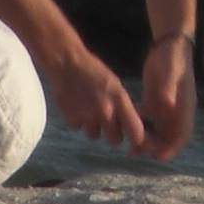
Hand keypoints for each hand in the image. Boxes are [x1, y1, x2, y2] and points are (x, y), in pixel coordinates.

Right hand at [39, 36, 147, 152]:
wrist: (67, 63)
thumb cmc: (94, 73)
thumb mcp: (115, 86)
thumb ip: (123, 107)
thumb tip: (131, 127)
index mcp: (120, 100)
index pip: (136, 132)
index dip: (136, 139)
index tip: (134, 139)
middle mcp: (106, 111)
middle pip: (115, 140)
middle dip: (112, 134)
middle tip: (107, 123)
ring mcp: (88, 116)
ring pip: (94, 135)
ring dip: (92, 127)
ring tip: (88, 108)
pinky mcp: (72, 119)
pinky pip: (78, 128)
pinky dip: (77, 121)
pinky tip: (75, 105)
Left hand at [137, 37, 196, 160]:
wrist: (168, 45)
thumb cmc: (173, 58)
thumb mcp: (171, 72)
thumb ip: (169, 88)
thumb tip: (168, 104)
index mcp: (184, 108)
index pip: (182, 135)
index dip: (172, 148)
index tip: (158, 157)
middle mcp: (175, 111)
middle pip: (167, 138)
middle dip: (154, 148)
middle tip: (136, 151)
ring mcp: (164, 108)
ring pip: (156, 132)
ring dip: (145, 141)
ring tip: (129, 150)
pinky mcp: (153, 101)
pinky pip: (146, 120)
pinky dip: (137, 126)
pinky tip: (122, 128)